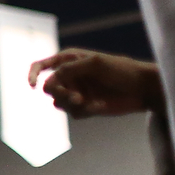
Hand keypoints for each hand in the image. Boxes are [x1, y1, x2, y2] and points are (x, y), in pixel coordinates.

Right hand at [29, 49, 158, 117]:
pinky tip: (99, 106)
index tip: (31, 84)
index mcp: (68, 61)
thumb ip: (70, 69)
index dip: (32, 74)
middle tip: (75, 97)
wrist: (142, 89)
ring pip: (58, 103)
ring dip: (71, 104)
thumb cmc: (121, 70)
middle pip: (49, 88)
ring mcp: (76, 92)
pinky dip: (84, 111)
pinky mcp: (85, 107)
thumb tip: (50, 79)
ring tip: (87, 102)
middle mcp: (69, 77)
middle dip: (59, 93)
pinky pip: (73, 113)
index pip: (41, 66)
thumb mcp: (95, 63)